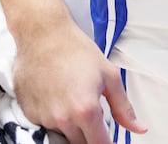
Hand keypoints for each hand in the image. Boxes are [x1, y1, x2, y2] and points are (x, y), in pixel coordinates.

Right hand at [12, 15, 145, 142]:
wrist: (42, 34)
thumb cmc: (75, 50)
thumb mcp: (109, 75)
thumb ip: (124, 107)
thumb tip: (139, 129)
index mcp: (86, 111)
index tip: (110, 141)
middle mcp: (63, 119)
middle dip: (90, 134)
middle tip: (92, 112)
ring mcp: (43, 118)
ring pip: (63, 135)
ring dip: (71, 126)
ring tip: (72, 98)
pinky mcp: (28, 113)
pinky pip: (46, 125)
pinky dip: (54, 117)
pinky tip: (56, 96)